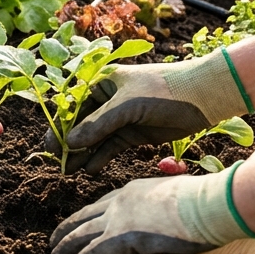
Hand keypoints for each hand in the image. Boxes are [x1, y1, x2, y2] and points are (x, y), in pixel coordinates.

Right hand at [45, 52, 249, 173]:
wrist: (204, 97)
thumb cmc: (163, 90)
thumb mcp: (127, 106)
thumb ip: (98, 125)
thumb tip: (70, 143)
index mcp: (101, 82)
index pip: (73, 105)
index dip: (60, 125)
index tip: (50, 145)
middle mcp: (107, 99)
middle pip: (81, 124)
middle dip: (68, 143)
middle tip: (56, 162)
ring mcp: (120, 118)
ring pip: (94, 138)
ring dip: (81, 153)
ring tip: (68, 171)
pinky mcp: (133, 134)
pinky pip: (110, 147)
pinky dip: (99, 158)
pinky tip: (88, 170)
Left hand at [49, 162, 254, 253]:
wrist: (207, 204)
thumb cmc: (203, 202)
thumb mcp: (176, 197)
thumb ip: (163, 207)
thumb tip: (168, 217)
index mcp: (132, 190)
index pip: (101, 204)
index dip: (85, 217)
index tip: (76, 224)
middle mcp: (119, 202)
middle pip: (82, 218)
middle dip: (66, 231)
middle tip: (53, 242)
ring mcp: (117, 219)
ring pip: (80, 235)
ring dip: (64, 248)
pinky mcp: (120, 239)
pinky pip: (91, 253)